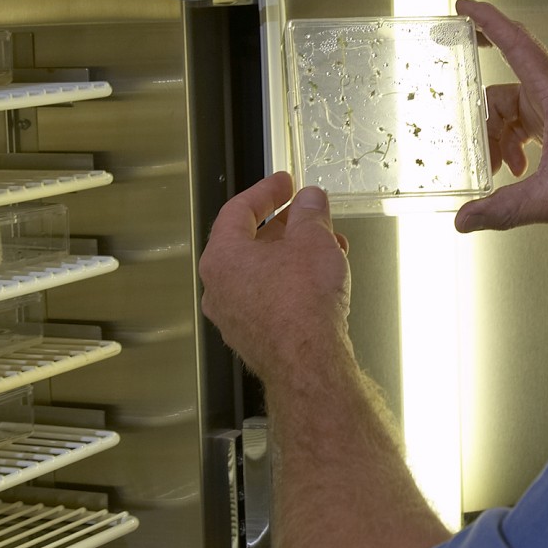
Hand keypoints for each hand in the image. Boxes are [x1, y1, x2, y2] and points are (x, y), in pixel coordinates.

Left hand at [200, 172, 352, 387]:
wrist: (309, 364)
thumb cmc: (302, 306)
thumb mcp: (313, 240)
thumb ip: (310, 213)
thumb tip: (310, 200)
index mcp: (222, 258)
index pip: (238, 211)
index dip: (265, 191)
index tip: (284, 183)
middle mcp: (220, 289)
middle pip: (249, 243)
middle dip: (285, 226)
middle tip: (307, 214)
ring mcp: (234, 317)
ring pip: (263, 273)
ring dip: (294, 256)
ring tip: (327, 247)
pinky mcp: (254, 338)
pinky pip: (270, 300)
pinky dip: (292, 283)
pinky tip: (320, 280)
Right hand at [453, 0, 547, 237]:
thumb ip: (502, 210)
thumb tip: (465, 219)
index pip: (517, 44)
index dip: (487, 21)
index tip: (464, 5)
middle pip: (506, 81)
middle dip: (480, 98)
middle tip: (453, 87)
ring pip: (513, 108)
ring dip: (497, 135)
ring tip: (496, 167)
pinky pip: (526, 124)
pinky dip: (512, 143)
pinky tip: (514, 170)